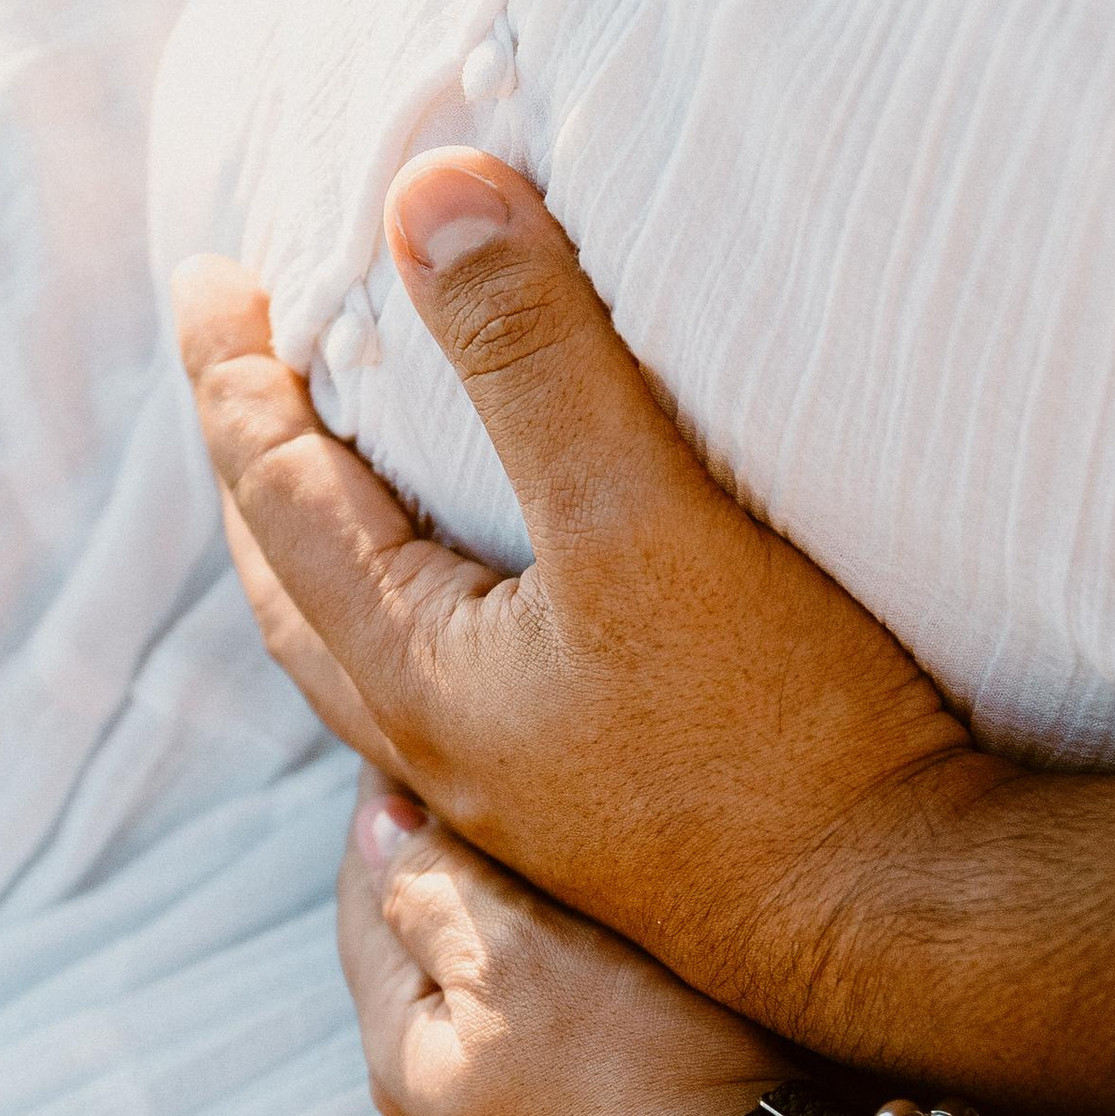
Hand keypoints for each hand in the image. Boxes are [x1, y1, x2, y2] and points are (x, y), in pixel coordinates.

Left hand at [178, 146, 990, 1060]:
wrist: (905, 920)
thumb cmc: (777, 736)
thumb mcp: (642, 519)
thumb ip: (534, 359)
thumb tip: (424, 195)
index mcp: (414, 676)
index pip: (275, 494)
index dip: (235, 375)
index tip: (209, 276)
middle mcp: (441, 746)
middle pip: (291, 587)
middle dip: (255, 470)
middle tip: (243, 371)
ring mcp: (518, 791)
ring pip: (368, 649)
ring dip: (334, 550)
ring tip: (343, 471)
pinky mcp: (601, 806)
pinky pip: (456, 683)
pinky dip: (430, 602)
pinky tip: (497, 591)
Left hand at [338, 776, 782, 1115]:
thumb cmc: (645, 1082)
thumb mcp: (524, 962)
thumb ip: (439, 888)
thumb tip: (377, 828)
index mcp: (399, 1054)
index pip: (366, 888)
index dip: (389, 794)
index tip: (416, 712)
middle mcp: (438, 1107)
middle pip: (419, 942)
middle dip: (444, 852)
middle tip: (484, 755)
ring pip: (486, 987)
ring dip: (507, 911)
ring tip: (552, 830)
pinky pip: (545, 1031)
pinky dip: (557, 967)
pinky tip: (607, 939)